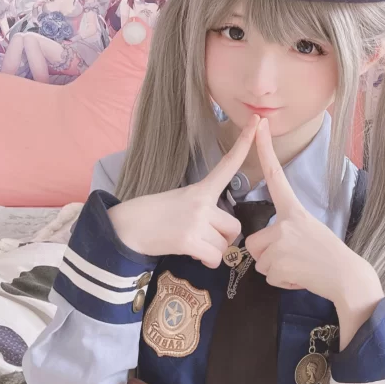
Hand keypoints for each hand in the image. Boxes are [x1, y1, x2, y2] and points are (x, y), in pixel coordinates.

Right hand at [108, 114, 259, 267]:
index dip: (244, 143)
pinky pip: (214, 257)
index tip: (257, 121)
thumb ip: (204, 209)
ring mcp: (196, 220)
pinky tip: (193, 255)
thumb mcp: (180, 200)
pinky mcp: (189, 239)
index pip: (227, 164)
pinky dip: (207, 261)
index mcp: (200, 189)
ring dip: (212, 251)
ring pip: (224, 245)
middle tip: (204, 239)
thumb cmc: (154, 215)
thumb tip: (220, 232)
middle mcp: (201, 202)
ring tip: (193, 245)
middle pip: (234, 226)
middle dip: (223, 238)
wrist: (126, 227)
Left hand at [245, 119, 382, 308]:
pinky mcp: (278, 263)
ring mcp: (281, 242)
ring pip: (259, 261)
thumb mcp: (309, 231)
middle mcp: (285, 222)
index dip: (265, 151)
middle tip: (294, 259)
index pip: (276, 176)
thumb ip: (286, 231)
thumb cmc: (329, 256)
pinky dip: (281, 281)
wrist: (347, 277)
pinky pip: (267, 276)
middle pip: (254, 242)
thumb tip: (268, 245)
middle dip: (267, 256)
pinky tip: (300, 276)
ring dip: (275, 269)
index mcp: (295, 210)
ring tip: (299, 268)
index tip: (259, 126)